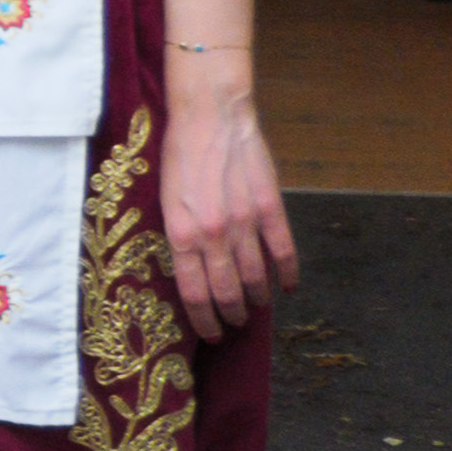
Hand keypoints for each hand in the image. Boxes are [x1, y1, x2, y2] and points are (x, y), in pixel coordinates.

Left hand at [156, 55, 295, 340]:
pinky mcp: (270, 208)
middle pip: (225, 291)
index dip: (203, 318)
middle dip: (230, 314)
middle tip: (234, 323)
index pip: (193, 292)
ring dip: (256, 298)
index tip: (210, 333)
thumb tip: (189, 267)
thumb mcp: (165, 200)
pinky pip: (283, 251)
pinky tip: (287, 288)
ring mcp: (244, 222)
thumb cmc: (179, 156)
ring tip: (256, 308)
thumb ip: (179, 234)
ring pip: (255, 276)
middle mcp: (212, 234)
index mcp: (180, 234)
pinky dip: (286, 274)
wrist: (210, 117)